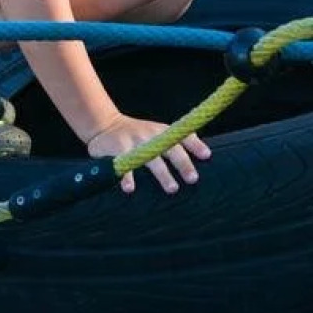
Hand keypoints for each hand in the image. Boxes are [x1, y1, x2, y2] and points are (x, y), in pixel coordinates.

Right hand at [85, 114, 210, 194]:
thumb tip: (206, 153)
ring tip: (173, 188)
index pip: (183, 136)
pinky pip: (124, 165)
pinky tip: (130, 188)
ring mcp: (135, 141)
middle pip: (170, 148)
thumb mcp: (158, 132)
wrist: (106, 124)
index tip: (206, 156)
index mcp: (163, 131)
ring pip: (151, 158)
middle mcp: (151, 135)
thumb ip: (177, 140)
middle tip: (193, 178)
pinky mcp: (118, 148)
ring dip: (163, 174)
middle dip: (183, 163)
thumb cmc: (138, 133)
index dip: (195, 145)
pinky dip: (127, 177)